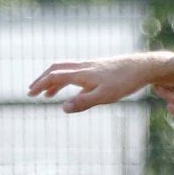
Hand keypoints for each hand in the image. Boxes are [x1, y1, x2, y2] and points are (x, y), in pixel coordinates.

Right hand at [28, 53, 165, 112]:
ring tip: (47, 95)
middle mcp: (84, 67)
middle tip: (31, 91)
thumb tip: (63, 108)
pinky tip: (72, 90)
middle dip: (42, 80)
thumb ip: (83, 102)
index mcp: (82, 74)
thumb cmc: (125, 83)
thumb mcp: (105, 96)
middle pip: (56, 70)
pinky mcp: (99, 68)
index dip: (40, 85)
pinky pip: (77, 72)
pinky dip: (67, 80)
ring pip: (66, 70)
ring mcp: (91, 66)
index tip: (30, 94)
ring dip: (53, 81)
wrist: (143, 67)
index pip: (54, 77)